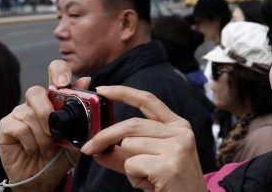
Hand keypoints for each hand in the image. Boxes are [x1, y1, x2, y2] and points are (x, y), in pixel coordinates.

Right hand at [0, 60, 88, 191]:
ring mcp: (19, 113)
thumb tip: (86, 79)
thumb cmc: (63, 152)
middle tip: (56, 132)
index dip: (58, 71)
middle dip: (47, 112)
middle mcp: (36, 103)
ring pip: (29, 113)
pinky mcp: (6, 126)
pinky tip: (35, 149)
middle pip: (35, 91)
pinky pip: (19, 127)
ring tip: (49, 148)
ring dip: (42, 135)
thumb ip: (83, 109)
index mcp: (56, 99)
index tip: (62, 83)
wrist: (46, 176)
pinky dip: (31, 142)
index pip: (55, 72)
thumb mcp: (80, 133)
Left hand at [80, 86, 206, 191]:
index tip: (103, 90)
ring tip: (147, 176)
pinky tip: (150, 183)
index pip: (149, 101)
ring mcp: (177, 147)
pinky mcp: (168, 165)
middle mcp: (180, 132)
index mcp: (178, 126)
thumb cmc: (172, 184)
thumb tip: (99, 149)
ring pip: (129, 146)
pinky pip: (132, 164)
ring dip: (129, 165)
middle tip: (90, 149)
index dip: (124, 92)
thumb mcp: (150, 163)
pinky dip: (134, 177)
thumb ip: (125, 154)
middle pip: (132, 125)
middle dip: (106, 137)